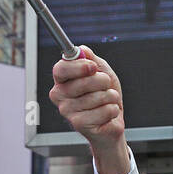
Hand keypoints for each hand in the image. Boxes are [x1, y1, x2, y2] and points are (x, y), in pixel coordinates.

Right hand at [50, 47, 129, 173]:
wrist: (111, 122)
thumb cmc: (104, 97)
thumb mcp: (101, 73)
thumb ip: (92, 60)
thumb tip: (82, 49)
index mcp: (62, 81)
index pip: (61, 69)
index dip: (79, 66)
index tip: (93, 67)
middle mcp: (60, 96)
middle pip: (84, 81)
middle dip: (103, 82)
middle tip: (105, 87)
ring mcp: (67, 111)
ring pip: (98, 96)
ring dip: (110, 97)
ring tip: (106, 102)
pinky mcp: (78, 124)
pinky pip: (104, 110)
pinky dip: (112, 110)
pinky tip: (107, 115)